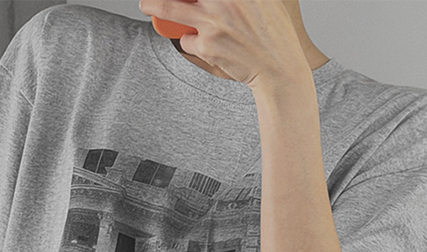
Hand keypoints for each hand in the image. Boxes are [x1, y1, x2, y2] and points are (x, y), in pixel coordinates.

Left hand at [138, 0, 309, 89]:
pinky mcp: (208, 45)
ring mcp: (213, 22)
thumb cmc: (274, 34)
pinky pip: (187, 39)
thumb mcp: (266, 0)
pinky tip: (206, 45)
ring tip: (146, 5)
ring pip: (171, 8)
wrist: (279, 69)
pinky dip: (192, 41)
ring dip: (155, 6)